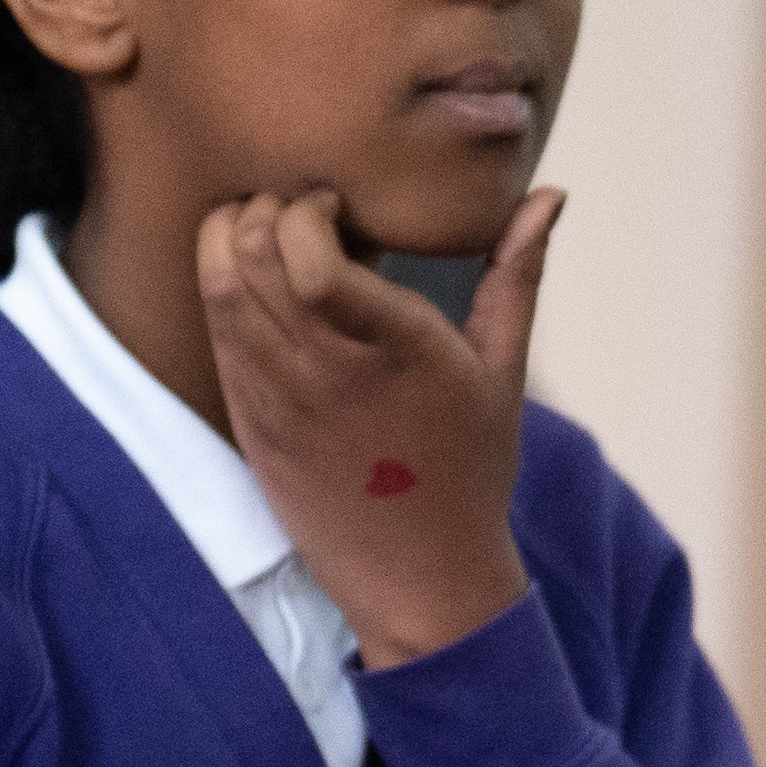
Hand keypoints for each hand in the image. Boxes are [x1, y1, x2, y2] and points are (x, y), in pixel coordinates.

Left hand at [198, 186, 554, 667]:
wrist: (420, 572)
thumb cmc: (471, 467)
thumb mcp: (504, 369)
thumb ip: (518, 273)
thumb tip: (551, 194)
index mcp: (397, 350)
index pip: (309, 253)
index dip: (307, 208)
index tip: (337, 207)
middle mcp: (326, 369)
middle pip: (253, 250)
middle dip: (268, 208)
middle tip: (302, 214)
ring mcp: (277, 394)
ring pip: (220, 281)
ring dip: (232, 236)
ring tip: (271, 237)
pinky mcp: (249, 416)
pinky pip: (214, 326)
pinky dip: (223, 283)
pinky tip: (259, 282)